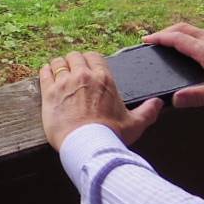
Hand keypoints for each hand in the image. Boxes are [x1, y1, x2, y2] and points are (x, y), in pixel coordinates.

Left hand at [40, 51, 161, 150]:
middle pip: (75, 56)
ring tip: (58, 72)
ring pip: (58, 62)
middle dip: (74, 62)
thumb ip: (148, 111)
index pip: (94, 56)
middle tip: (73, 71)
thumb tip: (159, 103)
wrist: (89, 146)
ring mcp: (65, 82)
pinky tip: (46, 75)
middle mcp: (84, 75)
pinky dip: (45, 71)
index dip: (90, 60)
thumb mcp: (135, 124)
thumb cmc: (112, 135)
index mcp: (104, 79)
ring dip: (58, 65)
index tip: (88, 67)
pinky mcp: (49, 92)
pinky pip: (44, 72)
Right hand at [144, 23, 203, 110]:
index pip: (177, 39)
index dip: (160, 38)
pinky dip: (192, 35)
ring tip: (171, 41)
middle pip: (184, 28)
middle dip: (166, 31)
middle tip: (154, 39)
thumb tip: (174, 99)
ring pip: (195, 29)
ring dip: (179, 32)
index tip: (147, 40)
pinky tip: (194, 46)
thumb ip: (194, 97)